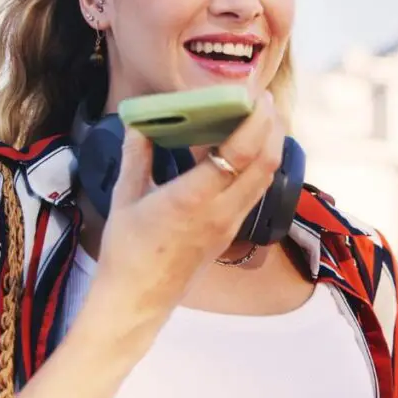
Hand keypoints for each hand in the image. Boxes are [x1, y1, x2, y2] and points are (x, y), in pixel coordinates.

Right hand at [91, 91, 283, 322]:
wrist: (138, 301)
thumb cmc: (126, 251)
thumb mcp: (124, 197)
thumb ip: (136, 155)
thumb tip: (140, 122)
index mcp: (191, 199)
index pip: (238, 154)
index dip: (256, 122)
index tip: (257, 95)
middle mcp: (220, 211)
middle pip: (265, 164)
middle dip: (273, 127)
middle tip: (265, 99)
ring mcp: (229, 224)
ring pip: (265, 179)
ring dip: (271, 146)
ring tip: (264, 118)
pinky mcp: (231, 232)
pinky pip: (255, 193)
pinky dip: (260, 166)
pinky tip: (249, 151)